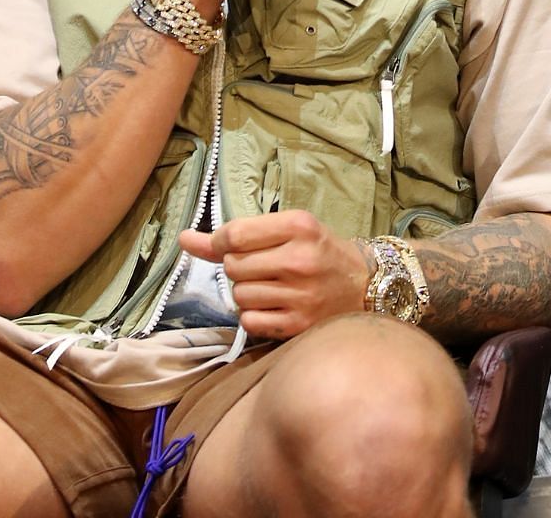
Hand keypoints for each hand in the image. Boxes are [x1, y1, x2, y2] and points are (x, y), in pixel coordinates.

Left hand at [179, 210, 367, 339]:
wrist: (366, 285)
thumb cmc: (320, 253)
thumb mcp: (288, 231)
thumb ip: (237, 235)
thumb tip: (184, 238)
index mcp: (300, 227)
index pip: (233, 235)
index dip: (222, 243)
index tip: (234, 246)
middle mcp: (300, 260)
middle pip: (232, 266)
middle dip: (240, 268)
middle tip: (265, 268)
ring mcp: (300, 295)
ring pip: (238, 295)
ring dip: (247, 292)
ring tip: (274, 288)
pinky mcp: (298, 324)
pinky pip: (249, 320)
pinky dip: (255, 315)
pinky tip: (275, 307)